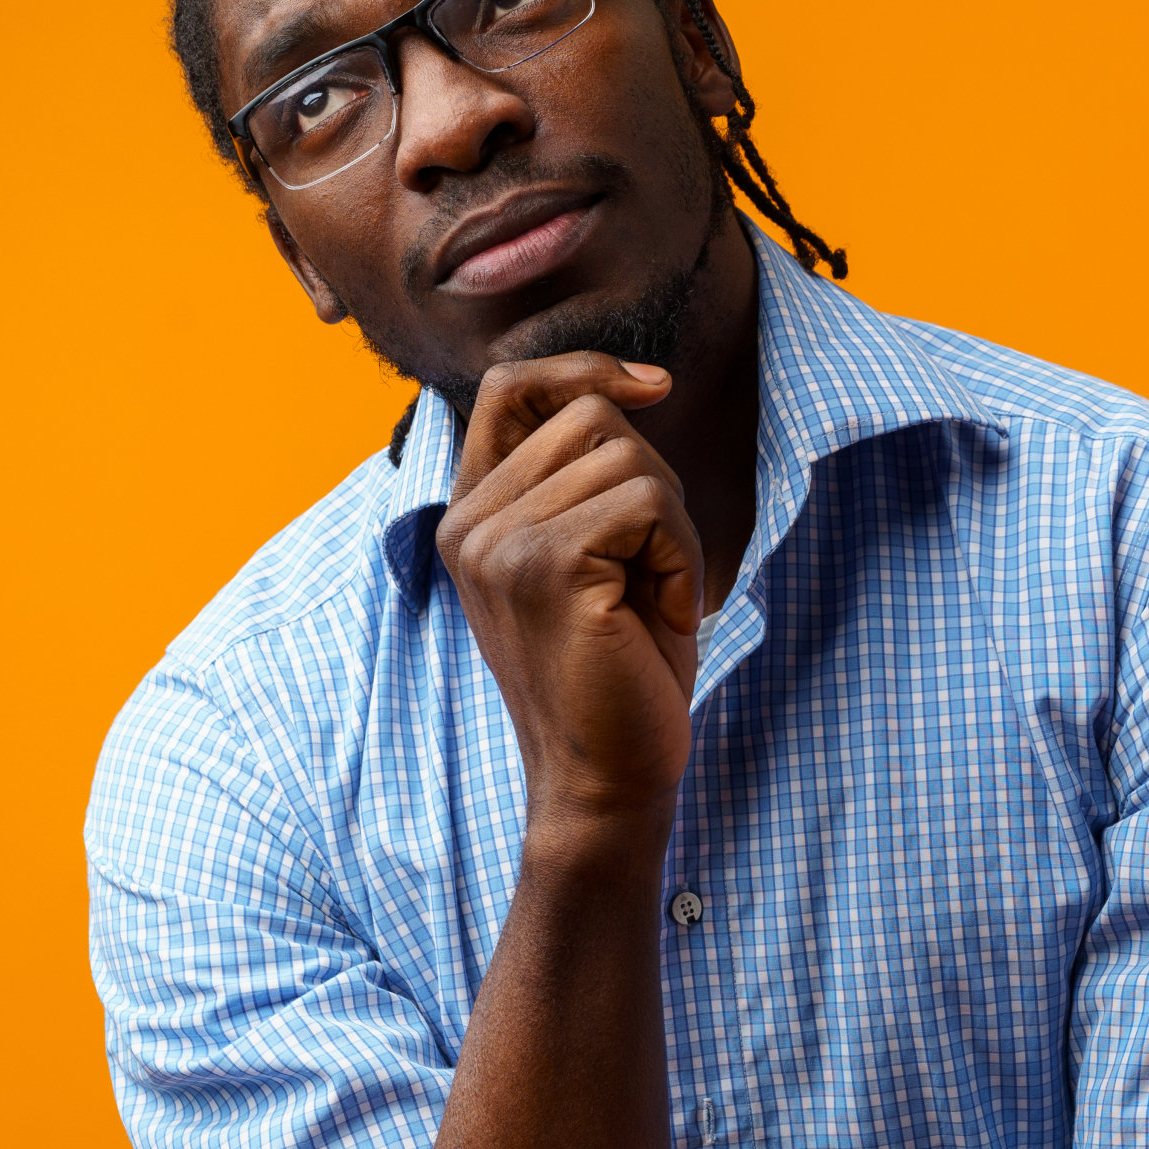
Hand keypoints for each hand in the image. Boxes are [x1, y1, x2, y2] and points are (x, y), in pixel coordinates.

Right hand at [435, 354, 701, 865]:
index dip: (583, 368)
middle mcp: (468, 521)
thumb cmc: (619, 670)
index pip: (510, 385)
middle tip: (651, 571)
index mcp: (472, 514)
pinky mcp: (542, 565)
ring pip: (625, 455)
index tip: (654, 387)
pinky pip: (645, 501)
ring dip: (672, 525)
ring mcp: (496, 542)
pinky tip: (661, 615)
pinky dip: (680, 554)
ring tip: (652, 598)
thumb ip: (584, 477)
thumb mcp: (596, 555)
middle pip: (590, 417)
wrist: (607, 780)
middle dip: (652, 483)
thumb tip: (632, 383)